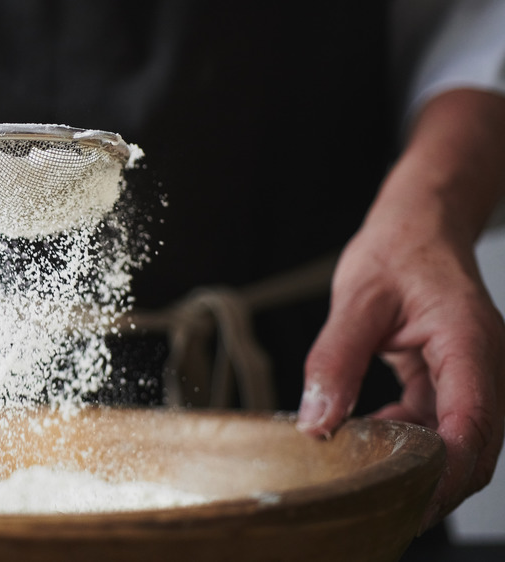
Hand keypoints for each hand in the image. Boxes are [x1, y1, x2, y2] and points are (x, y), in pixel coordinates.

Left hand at [297, 89, 504, 529]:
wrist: (418, 224)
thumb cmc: (396, 250)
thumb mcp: (356, 299)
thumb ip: (336, 358)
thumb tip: (317, 420)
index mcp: (468, 341)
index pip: (471, 423)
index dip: (446, 472)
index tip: (410, 499)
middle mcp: (480, 364)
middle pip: (475, 446)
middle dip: (436, 484)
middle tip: (383, 504)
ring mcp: (469, 374)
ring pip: (457, 439)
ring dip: (419, 462)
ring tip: (365, 472)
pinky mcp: (450, 378)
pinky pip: (437, 423)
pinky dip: (406, 438)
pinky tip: (365, 436)